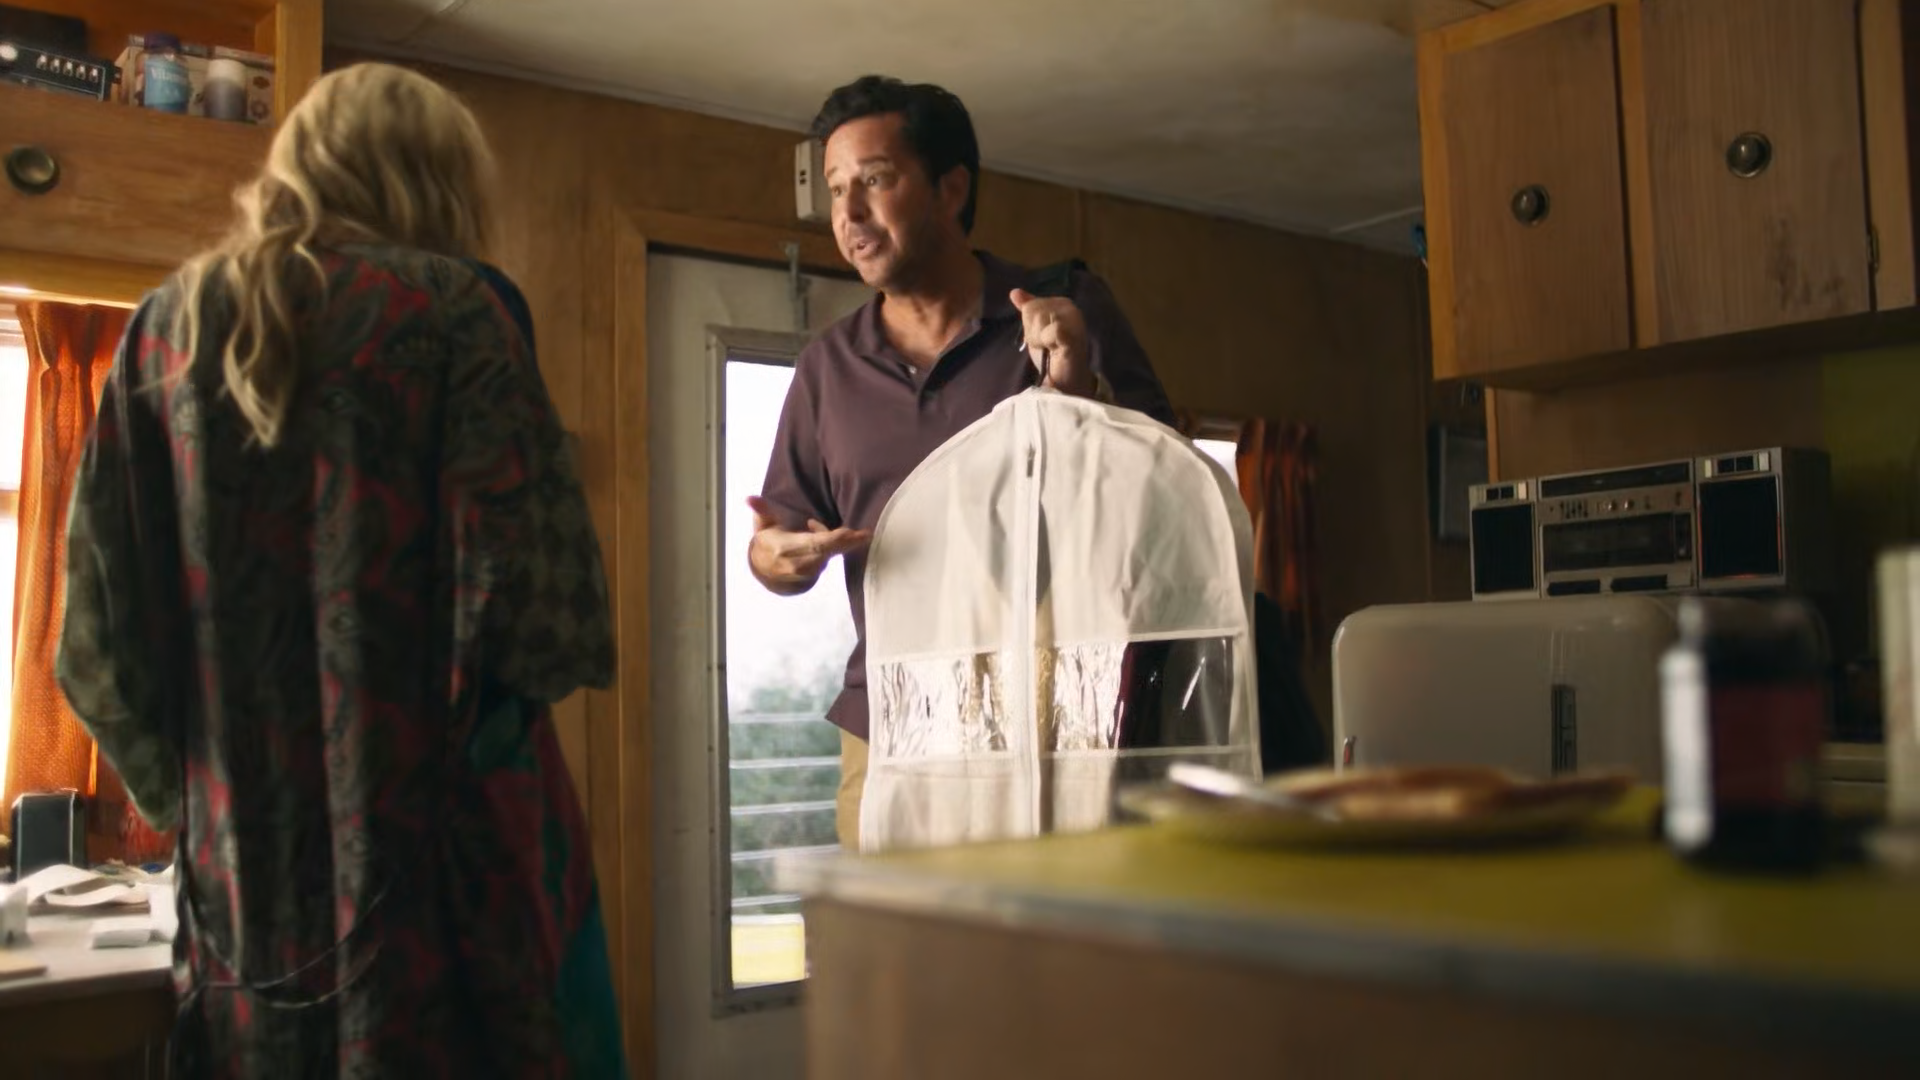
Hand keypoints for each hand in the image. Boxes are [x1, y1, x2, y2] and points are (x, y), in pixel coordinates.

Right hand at [746, 495, 870, 591]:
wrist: (764, 570)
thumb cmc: (768, 540)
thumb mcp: (763, 525)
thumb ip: (761, 510)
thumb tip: (749, 498)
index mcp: (785, 549)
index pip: (814, 544)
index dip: (834, 539)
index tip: (852, 532)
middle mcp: (797, 564)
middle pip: (828, 552)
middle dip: (848, 543)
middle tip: (866, 534)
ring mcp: (806, 572)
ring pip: (831, 555)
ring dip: (841, 542)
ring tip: (842, 529)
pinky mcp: (814, 576)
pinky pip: (829, 559)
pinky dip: (834, 547)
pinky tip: (830, 535)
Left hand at [1010, 288, 1094, 396]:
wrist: (1064, 383)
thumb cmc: (1051, 358)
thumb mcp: (1035, 331)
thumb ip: (1028, 310)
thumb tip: (1014, 292)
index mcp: (1063, 304)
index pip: (1032, 305)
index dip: (1030, 325)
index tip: (1042, 339)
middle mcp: (1071, 309)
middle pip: (1033, 310)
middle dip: (1033, 332)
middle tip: (1046, 346)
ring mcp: (1074, 321)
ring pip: (1039, 319)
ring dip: (1038, 340)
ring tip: (1050, 349)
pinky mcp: (1074, 334)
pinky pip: (1050, 330)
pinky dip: (1046, 343)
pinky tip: (1054, 350)